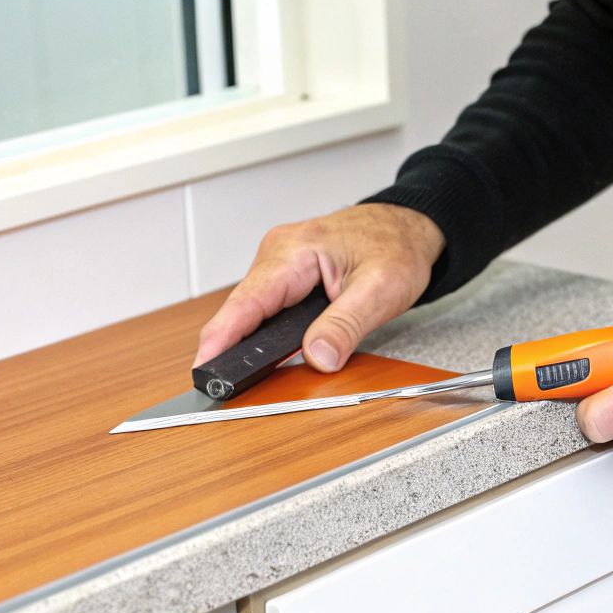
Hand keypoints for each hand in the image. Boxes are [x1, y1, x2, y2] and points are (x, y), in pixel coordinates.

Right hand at [194, 203, 445, 371]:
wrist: (408, 226)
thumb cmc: (397, 246)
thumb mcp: (381, 290)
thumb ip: (346, 324)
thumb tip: (318, 358)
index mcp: (293, 252)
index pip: (246, 302)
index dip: (221, 339)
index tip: (205, 369)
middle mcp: (277, 254)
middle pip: (242, 310)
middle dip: (231, 348)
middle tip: (225, 386)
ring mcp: (278, 264)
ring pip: (251, 311)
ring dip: (248, 342)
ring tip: (240, 376)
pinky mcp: (285, 276)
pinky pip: (265, 308)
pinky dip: (262, 332)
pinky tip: (264, 354)